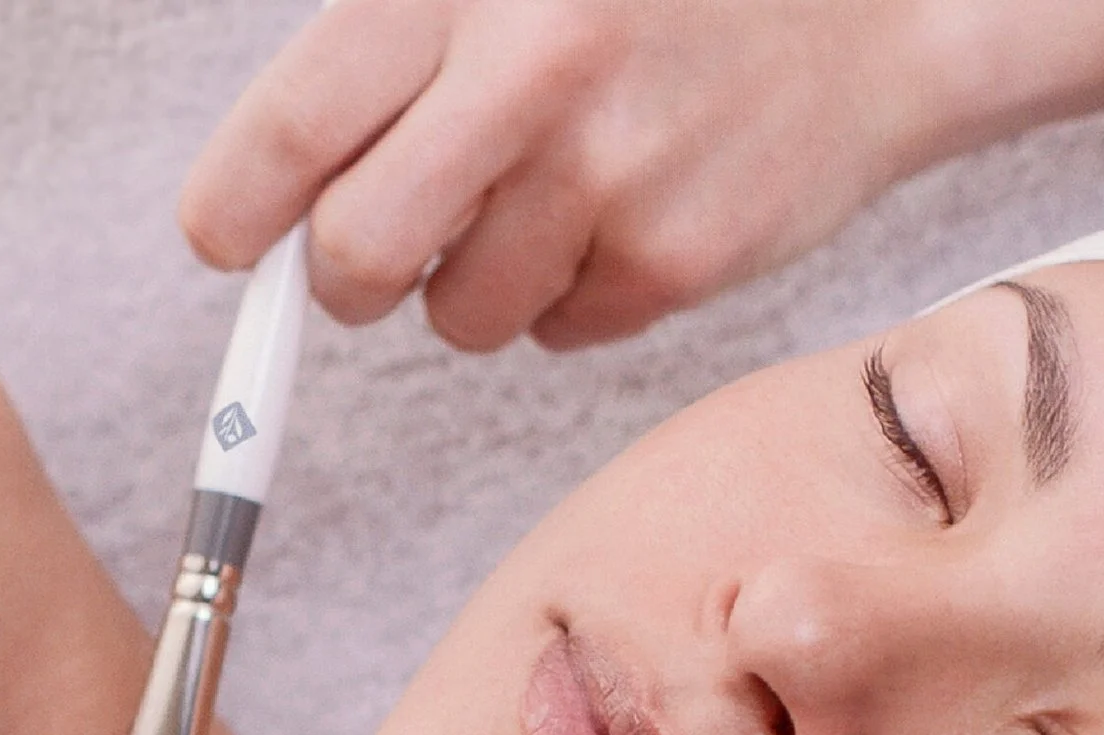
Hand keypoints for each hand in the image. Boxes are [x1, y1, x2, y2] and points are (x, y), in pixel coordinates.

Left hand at [178, 0, 936, 351]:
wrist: (876, 5)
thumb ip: (387, 53)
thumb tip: (259, 200)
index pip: (292, 129)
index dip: (235, 208)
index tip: (227, 239)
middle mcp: (532, 72)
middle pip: (356, 256)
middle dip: (348, 275)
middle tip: (373, 249)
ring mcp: (610, 175)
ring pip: (458, 315)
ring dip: (476, 280)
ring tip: (550, 190)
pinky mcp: (674, 258)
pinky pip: (558, 333)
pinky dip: (574, 293)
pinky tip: (627, 208)